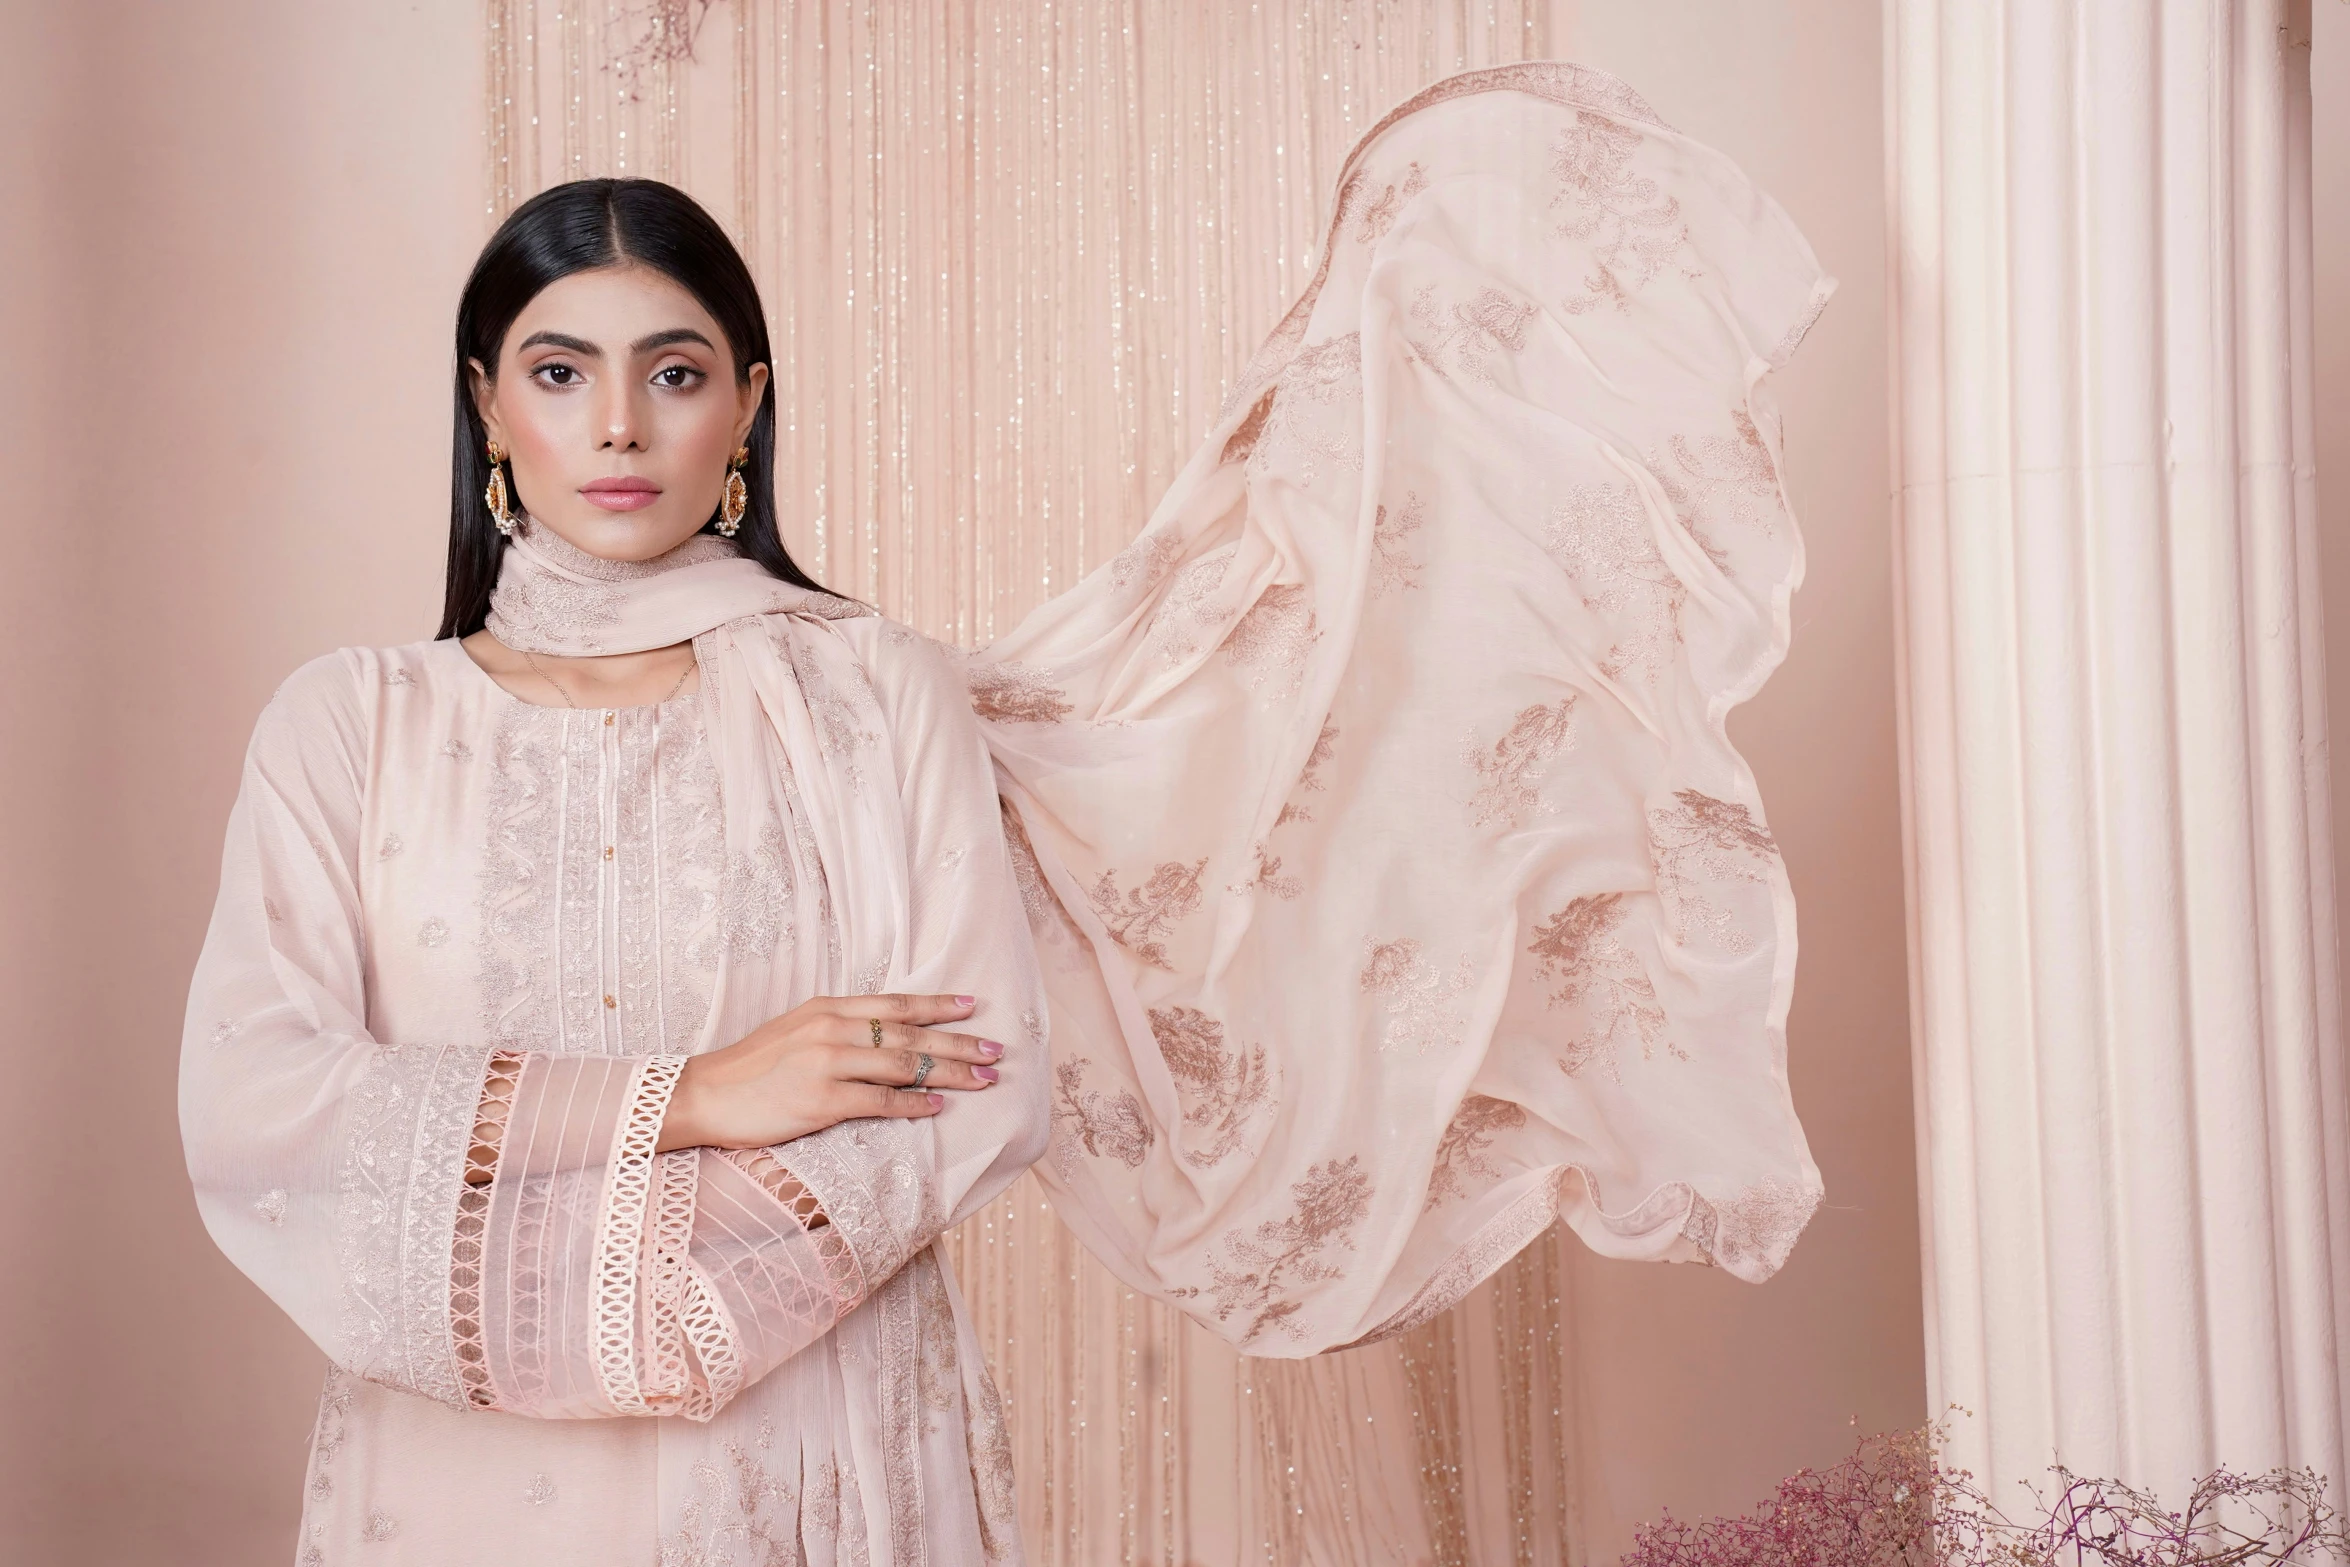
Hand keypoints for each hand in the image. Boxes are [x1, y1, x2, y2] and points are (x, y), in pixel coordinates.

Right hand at [657, 992, 1003, 1152]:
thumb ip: (837, 1026)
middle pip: (909, 1035)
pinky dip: (914, 1103)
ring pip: (904, 1066)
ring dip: (948, 1073)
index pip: (895, 1004)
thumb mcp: (796, 1028)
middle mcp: (832, 1029)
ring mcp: (827, 1063)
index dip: (937, 1005)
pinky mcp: (821, 1100)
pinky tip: (938, 1105)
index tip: (973, 1006)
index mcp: (828, 1008)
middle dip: (958, 1042)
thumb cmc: (752, 1066)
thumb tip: (884, 1035)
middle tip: (995, 1051)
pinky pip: (880, 1101)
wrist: (706, 1093)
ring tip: (982, 1080)